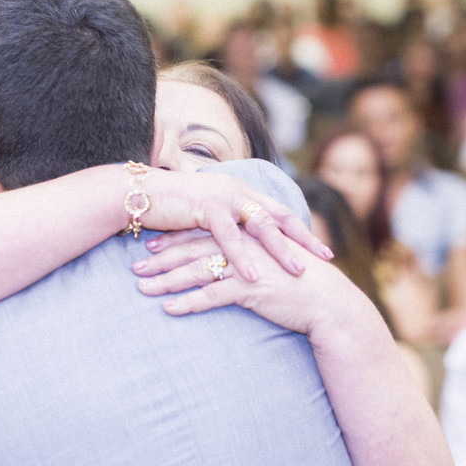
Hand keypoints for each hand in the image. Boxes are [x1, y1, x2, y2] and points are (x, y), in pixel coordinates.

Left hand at [134, 231, 364, 337]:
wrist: (328, 302)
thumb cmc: (302, 284)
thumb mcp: (274, 262)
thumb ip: (252, 255)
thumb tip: (231, 260)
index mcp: (247, 235)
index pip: (204, 233)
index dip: (176, 239)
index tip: (152, 244)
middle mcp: (243, 245)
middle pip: (193, 248)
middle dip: (161, 258)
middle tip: (135, 266)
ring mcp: (245, 265)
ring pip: (196, 270)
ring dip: (165, 280)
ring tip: (141, 289)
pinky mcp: (249, 287)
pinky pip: (210, 295)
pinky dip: (187, 302)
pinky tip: (168, 309)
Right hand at [139, 168, 332, 282]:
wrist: (140, 195)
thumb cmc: (173, 209)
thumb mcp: (207, 217)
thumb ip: (229, 225)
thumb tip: (246, 245)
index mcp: (241, 192)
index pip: (279, 212)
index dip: (301, 231)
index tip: (323, 250)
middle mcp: (238, 191)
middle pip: (279, 216)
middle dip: (303, 238)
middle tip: (325, 259)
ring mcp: (223, 197)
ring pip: (260, 225)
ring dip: (280, 249)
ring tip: (297, 271)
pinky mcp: (206, 207)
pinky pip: (229, 237)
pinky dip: (243, 257)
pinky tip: (254, 275)